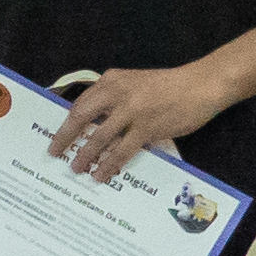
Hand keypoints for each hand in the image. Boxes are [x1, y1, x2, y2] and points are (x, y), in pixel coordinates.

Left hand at [49, 60, 242, 181]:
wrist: (201, 85)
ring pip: (99, 137)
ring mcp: (131, 111)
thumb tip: (94, 122)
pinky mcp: (147, 128)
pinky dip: (109, 164)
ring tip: (77, 168)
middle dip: (64, 137)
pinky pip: (121, 151)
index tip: (56, 134)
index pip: (80, 103)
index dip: (66, 121)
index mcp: (111, 80)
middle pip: (81, 118)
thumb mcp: (134, 83)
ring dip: (86, 155)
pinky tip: (102, 174)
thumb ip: (114, 97)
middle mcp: (116, 93)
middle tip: (54, 152)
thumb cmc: (169, 86)